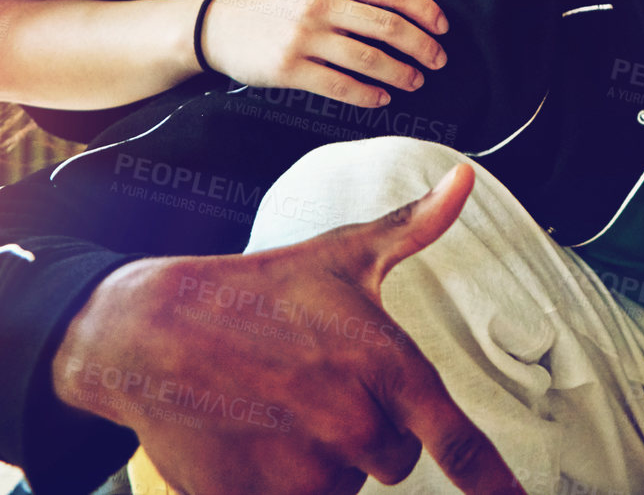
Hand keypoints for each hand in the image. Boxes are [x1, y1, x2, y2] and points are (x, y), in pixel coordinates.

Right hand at [53, 164, 524, 493]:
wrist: (150, 331)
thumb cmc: (259, 289)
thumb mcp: (341, 255)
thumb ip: (415, 226)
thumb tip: (467, 178)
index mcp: (382, 364)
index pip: (455, 438)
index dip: (493, 482)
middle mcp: (349, 421)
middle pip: (395, 458)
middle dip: (371, 430)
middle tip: (321, 385)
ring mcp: (298, 468)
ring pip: (344, 482)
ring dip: (325, 457)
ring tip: (281, 405)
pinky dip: (280, 480)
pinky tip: (254, 436)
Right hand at [201, 0, 447, 107]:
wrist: (220, 26)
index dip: (425, 9)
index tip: (443, 27)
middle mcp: (319, 4)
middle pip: (387, 25)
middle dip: (421, 46)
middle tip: (439, 60)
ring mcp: (303, 37)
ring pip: (367, 58)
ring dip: (400, 73)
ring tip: (416, 81)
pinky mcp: (288, 69)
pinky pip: (338, 85)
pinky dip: (366, 95)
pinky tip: (382, 98)